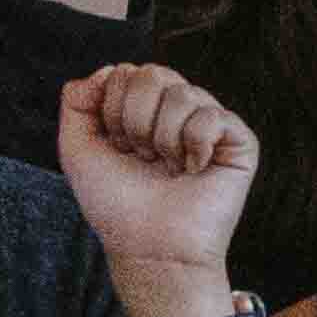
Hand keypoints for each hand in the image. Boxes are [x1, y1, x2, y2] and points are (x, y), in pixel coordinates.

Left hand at [57, 58, 260, 316]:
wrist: (149, 247)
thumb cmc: (116, 206)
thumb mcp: (77, 148)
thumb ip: (77, 100)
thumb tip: (108, 69)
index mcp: (143, 108)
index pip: (125, 72)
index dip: (112, 111)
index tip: (118, 148)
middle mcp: (177, 111)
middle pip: (153, 74)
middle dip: (134, 121)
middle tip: (142, 157)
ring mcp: (209, 124)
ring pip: (182, 93)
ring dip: (163, 139)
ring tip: (168, 168)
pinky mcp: (239, 141)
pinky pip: (212, 116)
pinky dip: (194, 145)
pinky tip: (194, 170)